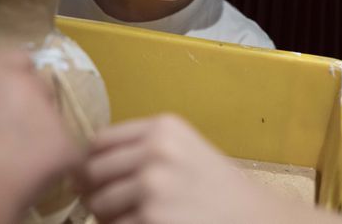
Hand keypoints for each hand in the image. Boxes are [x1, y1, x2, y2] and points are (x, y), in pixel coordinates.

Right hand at [0, 50, 81, 223]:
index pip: (19, 59)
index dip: (16, 79)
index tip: (8, 99)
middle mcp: (27, 85)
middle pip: (41, 90)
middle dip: (33, 109)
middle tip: (15, 137)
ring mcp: (50, 113)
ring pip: (55, 123)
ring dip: (44, 139)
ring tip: (19, 165)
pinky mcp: (66, 144)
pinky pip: (68, 155)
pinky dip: (57, 169)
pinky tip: (32, 183)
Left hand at [79, 114, 282, 223]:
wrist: (256, 218)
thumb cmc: (217, 188)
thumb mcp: (184, 149)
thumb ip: (142, 148)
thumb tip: (86, 166)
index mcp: (162, 127)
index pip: (99, 141)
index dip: (92, 163)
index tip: (96, 179)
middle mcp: (155, 150)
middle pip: (92, 171)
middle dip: (96, 192)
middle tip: (112, 206)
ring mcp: (152, 185)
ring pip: (99, 204)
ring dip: (108, 217)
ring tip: (133, 218)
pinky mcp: (152, 218)